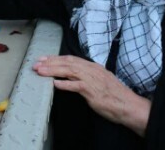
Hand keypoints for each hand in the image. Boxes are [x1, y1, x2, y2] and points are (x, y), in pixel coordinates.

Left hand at [33, 55, 150, 135]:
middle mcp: (91, 70)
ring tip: (40, 72)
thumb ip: (87, 76)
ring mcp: (92, 79)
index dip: (56, 58)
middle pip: (67, 63)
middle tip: (36, 64)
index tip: (43, 59)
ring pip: (69, 71)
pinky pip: (76, 86)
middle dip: (50, 62)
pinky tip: (55, 84)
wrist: (127, 104)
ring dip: (53, 71)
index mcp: (93, 66)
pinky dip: (65, 84)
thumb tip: (73, 76)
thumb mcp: (100, 80)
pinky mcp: (92, 91)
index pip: (71, 59)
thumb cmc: (114, 95)